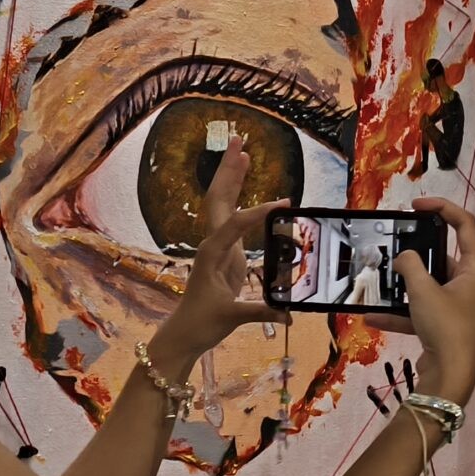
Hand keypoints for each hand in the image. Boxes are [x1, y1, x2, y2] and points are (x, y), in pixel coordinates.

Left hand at [147, 134, 287, 373]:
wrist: (184, 333)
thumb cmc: (203, 323)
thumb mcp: (232, 316)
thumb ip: (261, 311)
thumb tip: (290, 314)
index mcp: (213, 253)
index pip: (237, 223)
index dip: (260, 212)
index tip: (284, 203)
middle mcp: (212, 243)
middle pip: (219, 198)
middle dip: (229, 170)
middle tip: (239, 142)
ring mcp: (217, 246)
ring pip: (222, 203)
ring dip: (231, 177)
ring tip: (242, 151)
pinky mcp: (224, 253)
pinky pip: (230, 217)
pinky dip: (238, 197)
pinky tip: (244, 184)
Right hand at [367, 198, 474, 404]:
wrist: (450, 375)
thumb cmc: (446, 328)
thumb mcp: (423, 291)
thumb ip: (410, 266)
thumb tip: (404, 257)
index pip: (464, 224)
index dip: (442, 208)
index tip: (417, 205)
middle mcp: (470, 283)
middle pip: (443, 255)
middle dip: (417, 251)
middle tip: (395, 243)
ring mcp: (457, 304)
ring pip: (428, 284)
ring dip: (404, 284)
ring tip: (379, 279)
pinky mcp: (444, 323)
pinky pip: (419, 310)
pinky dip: (399, 312)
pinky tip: (372, 315)